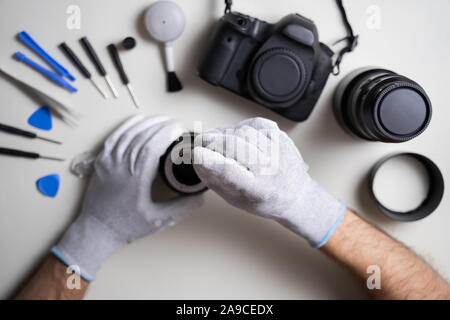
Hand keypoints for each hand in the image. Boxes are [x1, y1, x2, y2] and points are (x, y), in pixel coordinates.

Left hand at [52, 115, 202, 280]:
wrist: (96, 230)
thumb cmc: (126, 225)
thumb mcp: (158, 220)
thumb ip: (181, 208)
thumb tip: (200, 196)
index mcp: (136, 177)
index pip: (152, 145)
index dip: (167, 132)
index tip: (180, 129)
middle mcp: (121, 164)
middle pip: (143, 135)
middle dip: (161, 125)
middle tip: (176, 124)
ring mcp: (109, 160)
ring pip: (129, 133)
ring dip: (147, 123)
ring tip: (163, 120)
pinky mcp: (101, 161)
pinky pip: (115, 136)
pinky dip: (128, 125)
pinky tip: (139, 120)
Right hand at [193, 117, 344, 247]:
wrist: (296, 195)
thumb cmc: (263, 200)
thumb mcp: (236, 199)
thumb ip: (214, 180)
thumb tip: (195, 159)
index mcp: (257, 190)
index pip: (229, 170)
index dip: (208, 159)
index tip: (196, 153)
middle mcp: (271, 168)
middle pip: (233, 144)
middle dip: (212, 140)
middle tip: (202, 142)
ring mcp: (278, 150)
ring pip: (242, 130)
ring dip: (226, 133)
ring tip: (221, 142)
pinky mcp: (282, 137)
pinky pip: (255, 123)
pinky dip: (242, 126)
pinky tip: (239, 136)